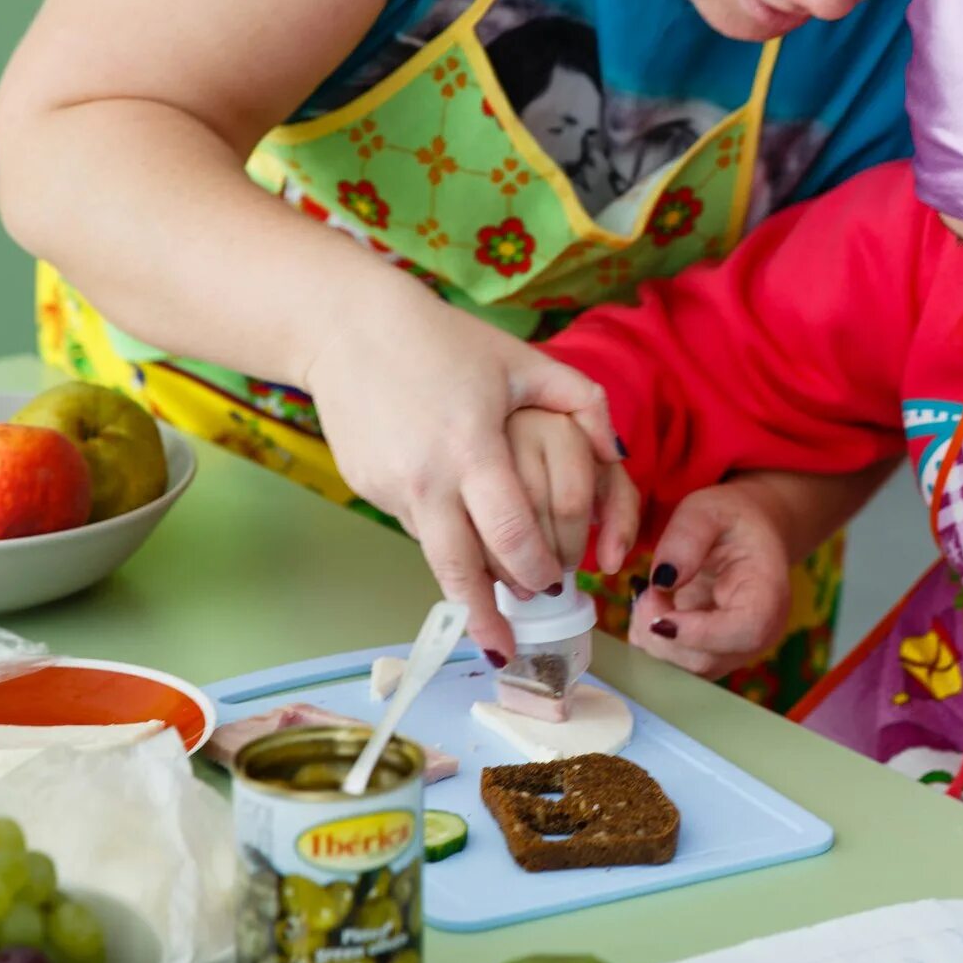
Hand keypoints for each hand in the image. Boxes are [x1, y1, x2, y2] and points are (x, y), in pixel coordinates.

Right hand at [302, 293, 617, 660]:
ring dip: (466, 578)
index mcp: (473, 446)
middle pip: (462, 572)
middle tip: (514, 635)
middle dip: (492, 612)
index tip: (551, 589)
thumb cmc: (446, 341)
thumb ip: (584, 403)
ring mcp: (389, 487)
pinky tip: (457, 524)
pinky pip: (413, 526)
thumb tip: (614, 454)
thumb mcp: (524, 361)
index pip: (512, 533)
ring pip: (436, 554)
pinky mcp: (365, 488)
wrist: (349, 327)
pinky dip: (440, 534)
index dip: (536, 570)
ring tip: (492, 598)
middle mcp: (426, 477)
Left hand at [631, 481, 795, 677]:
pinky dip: (653, 643)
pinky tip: (653, 609)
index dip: (695, 631)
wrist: (751, 535)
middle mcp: (758, 635)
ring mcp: (735, 651)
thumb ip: (685, 537)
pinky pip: (676, 666)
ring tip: (650, 595)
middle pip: (706, 660)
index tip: (657, 607)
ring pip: (686, 670)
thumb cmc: (734, 520)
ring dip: (653, 639)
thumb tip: (662, 580)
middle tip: (646, 590)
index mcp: (768, 596)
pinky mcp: (712, 656)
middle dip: (661, 633)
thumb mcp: (708, 509)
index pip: (742, 631)